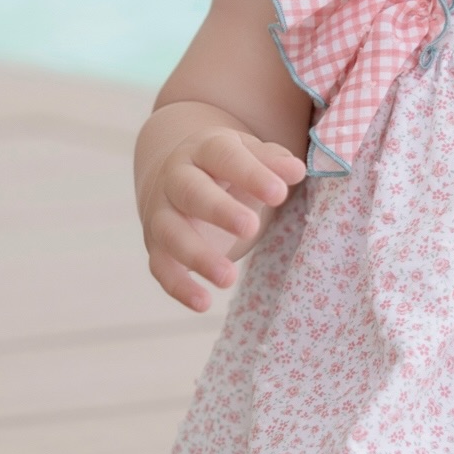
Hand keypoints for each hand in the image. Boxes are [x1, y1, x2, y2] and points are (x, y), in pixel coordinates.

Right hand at [141, 128, 305, 311]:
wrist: (177, 175)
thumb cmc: (227, 167)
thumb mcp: (249, 155)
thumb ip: (272, 162)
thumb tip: (297, 171)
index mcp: (204, 150)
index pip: (225, 156)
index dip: (251, 174)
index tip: (279, 194)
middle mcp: (176, 178)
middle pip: (191, 191)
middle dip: (218, 210)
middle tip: (250, 227)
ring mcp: (162, 212)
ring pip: (171, 232)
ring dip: (197, 256)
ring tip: (229, 278)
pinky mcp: (156, 246)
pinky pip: (161, 267)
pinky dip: (179, 286)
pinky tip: (203, 303)